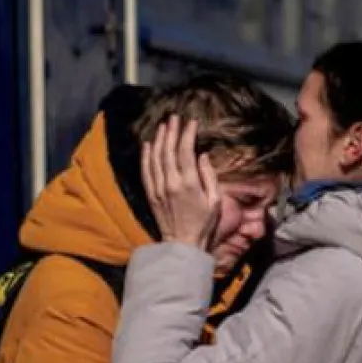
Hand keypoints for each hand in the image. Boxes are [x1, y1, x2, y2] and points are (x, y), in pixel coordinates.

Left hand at [142, 117, 219, 249]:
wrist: (182, 244)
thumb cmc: (204, 224)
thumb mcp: (215, 201)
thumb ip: (209, 177)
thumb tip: (202, 156)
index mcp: (189, 184)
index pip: (186, 151)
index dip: (188, 134)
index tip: (191, 122)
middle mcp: (171, 183)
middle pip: (169, 150)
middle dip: (172, 131)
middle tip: (174, 118)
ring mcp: (158, 189)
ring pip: (155, 158)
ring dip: (159, 139)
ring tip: (163, 126)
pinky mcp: (151, 195)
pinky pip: (146, 171)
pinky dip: (146, 156)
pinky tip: (148, 145)